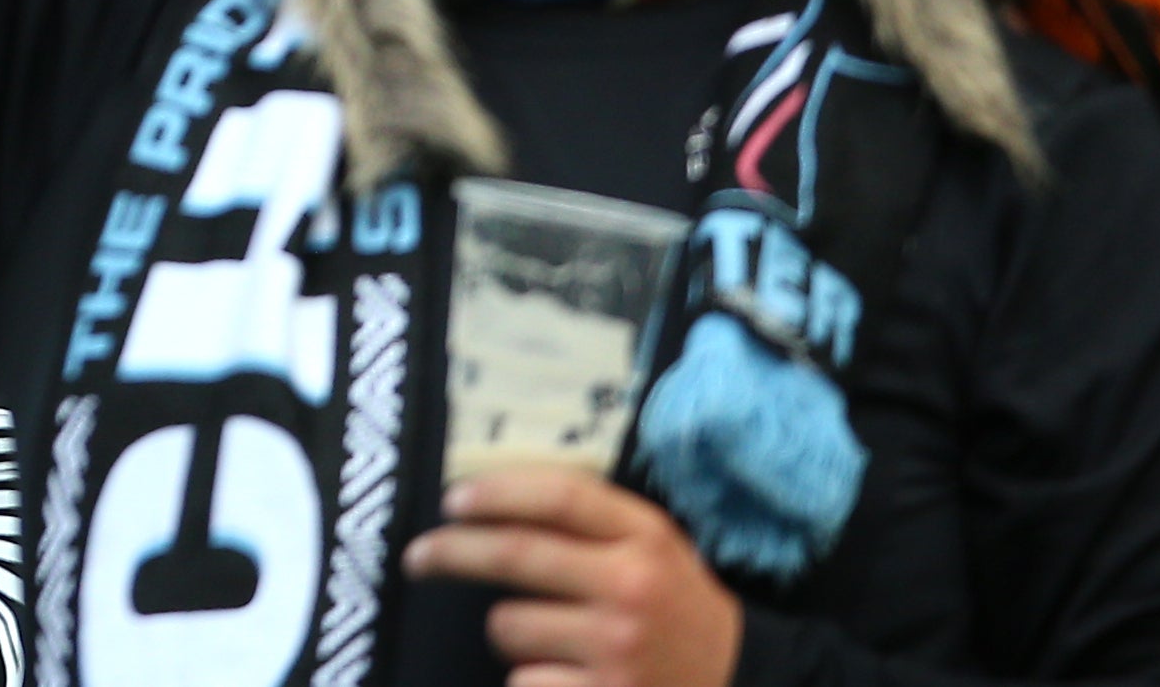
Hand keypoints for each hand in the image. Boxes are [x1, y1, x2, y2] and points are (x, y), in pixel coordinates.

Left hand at [406, 466, 742, 686]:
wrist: (741, 681)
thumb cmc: (676, 609)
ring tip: (547, 637)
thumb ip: (589, 518)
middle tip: (418, 556)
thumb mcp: (653, 548)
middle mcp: (631, 590)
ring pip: (509, 625)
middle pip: (515, 554)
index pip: (559, 495)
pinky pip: (523, 681)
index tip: (452, 500)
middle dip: (450, 552)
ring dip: (508, 630)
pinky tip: (564, 677)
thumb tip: (488, 493)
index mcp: (645, 539)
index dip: (496, 491)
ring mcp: (617, 650)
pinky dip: (529, 678)